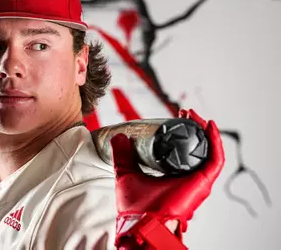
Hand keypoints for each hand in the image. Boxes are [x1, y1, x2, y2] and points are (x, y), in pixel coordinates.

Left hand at [110, 109, 224, 248]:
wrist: (141, 223)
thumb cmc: (136, 207)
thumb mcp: (127, 173)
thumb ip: (123, 156)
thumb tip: (119, 137)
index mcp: (174, 177)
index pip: (183, 150)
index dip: (182, 132)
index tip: (175, 116)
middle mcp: (189, 179)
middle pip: (197, 148)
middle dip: (193, 127)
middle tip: (184, 112)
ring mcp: (198, 182)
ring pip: (208, 150)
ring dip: (203, 130)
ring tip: (193, 115)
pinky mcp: (203, 184)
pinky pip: (215, 160)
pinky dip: (215, 142)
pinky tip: (209, 127)